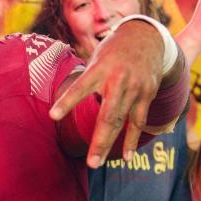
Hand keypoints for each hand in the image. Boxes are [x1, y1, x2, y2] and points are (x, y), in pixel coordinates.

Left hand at [50, 19, 165, 167]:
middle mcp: (118, 80)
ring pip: (122, 122)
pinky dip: (132, 140)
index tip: (52, 116)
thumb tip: (67, 106)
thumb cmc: (112, 52)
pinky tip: (126, 156)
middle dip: (98, 141)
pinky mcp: (147, 95)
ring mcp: (135, 89)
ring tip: (97, 163)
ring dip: (110, 145)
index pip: (80, 87)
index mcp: (100, 68)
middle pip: (108, 116)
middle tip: (89, 163)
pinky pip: (139, 121)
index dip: (67, 101)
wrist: (146, 38)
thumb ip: (86, 82)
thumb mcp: (95, 58)